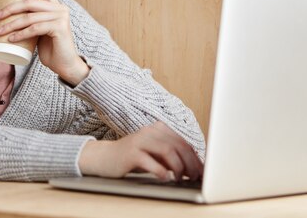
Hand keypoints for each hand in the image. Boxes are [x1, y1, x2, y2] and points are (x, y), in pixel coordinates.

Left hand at [0, 0, 89, 84]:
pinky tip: (12, 39)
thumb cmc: (52, 48)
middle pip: (31, 2)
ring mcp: (61, 18)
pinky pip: (35, 29)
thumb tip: (11, 16)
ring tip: (0, 31)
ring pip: (30, 17)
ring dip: (12, 24)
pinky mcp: (59, 28)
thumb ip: (34, 20)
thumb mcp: (41, 30)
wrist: (65, 65)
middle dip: (11, 8)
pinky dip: (21, 34)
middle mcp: (60, 9)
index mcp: (56, 6)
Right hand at [78, 121, 203, 180]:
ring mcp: (140, 140)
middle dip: (190, 163)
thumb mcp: (155, 154)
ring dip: (178, 167)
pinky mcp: (130, 153)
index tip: (202, 172)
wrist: (104, 158)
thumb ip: (172, 156)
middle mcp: (150, 131)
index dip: (195, 158)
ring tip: (180, 178)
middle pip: (178, 145)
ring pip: (167, 150)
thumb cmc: (133, 157)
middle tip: (194, 177)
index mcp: (159, 129)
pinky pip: (150, 161)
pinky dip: (161, 171)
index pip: (183, 142)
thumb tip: (194, 167)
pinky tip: (165, 178)